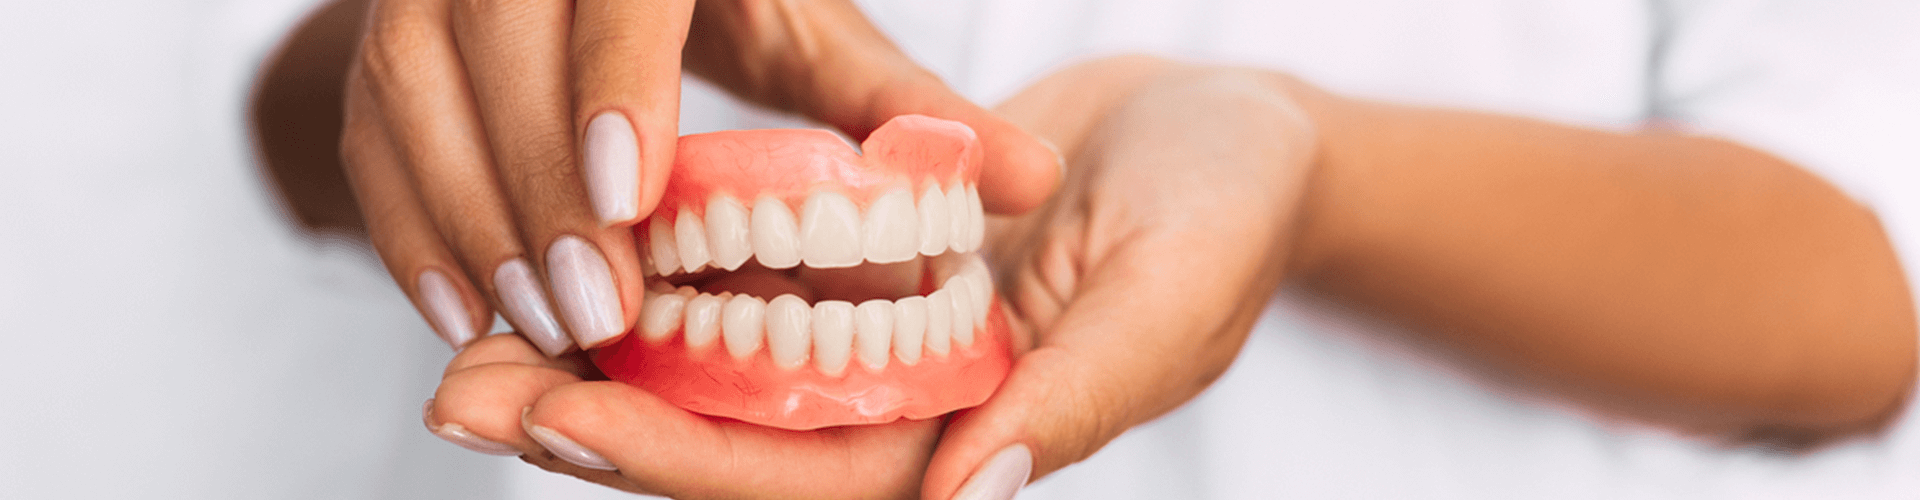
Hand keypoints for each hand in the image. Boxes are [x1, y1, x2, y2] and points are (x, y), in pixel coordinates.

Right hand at [335, 0, 1060, 354]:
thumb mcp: (814, 35)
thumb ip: (900, 108)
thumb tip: (1030, 177)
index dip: (611, 83)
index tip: (635, 202)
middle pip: (494, 38)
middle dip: (538, 182)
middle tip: (594, 310)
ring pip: (412, 87)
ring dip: (468, 217)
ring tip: (539, 329)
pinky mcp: (383, 40)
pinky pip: (368, 129)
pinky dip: (407, 224)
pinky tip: (464, 313)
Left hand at [422, 55, 1322, 498]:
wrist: (1231, 130)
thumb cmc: (1228, 205)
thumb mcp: (1170, 288)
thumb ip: (1082, 391)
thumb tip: (970, 486)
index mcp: (981, 438)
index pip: (811, 480)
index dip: (685, 459)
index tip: (564, 421)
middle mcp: (913, 413)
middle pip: (730, 448)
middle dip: (596, 430)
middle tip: (458, 400)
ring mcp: (880, 348)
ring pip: (714, 382)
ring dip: (593, 372)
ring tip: (464, 353)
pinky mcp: (860, 278)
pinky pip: (740, 297)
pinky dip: (652, 289)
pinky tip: (560, 265)